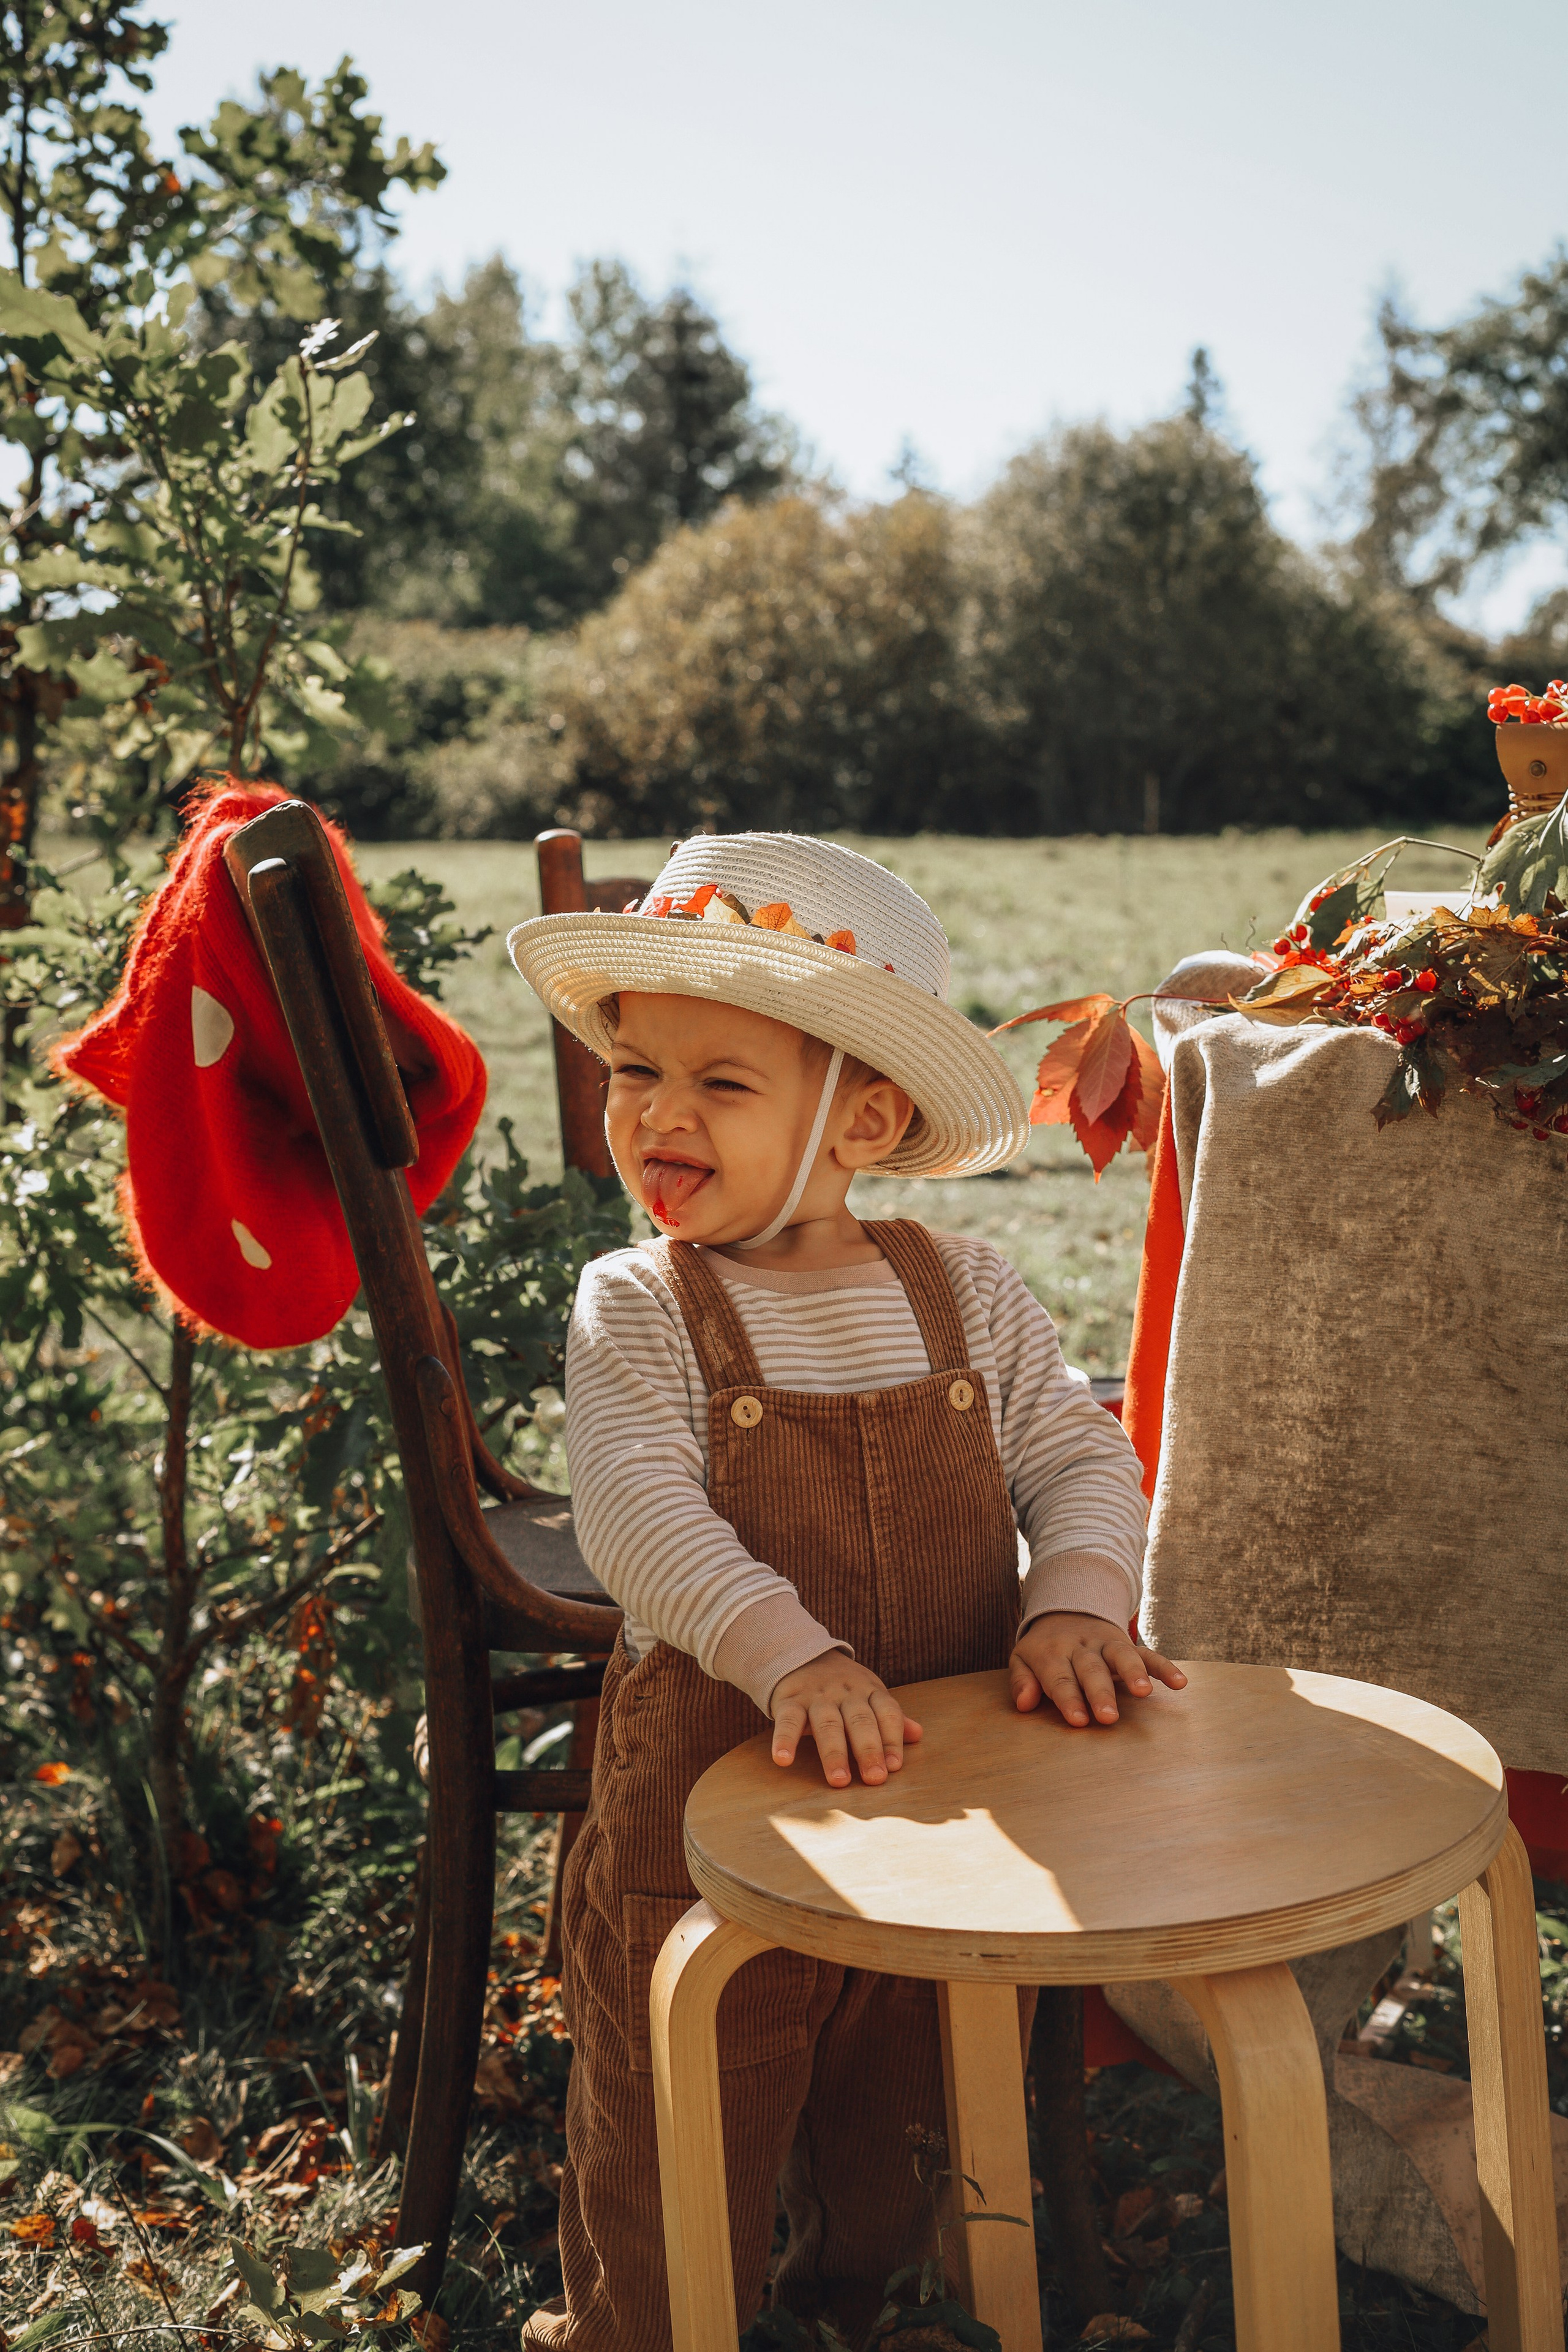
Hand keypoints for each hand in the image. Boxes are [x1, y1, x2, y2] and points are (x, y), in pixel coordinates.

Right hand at [770, 1650, 922, 1788]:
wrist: (800, 1655)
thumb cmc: (842, 1687)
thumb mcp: (869, 1694)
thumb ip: (890, 1717)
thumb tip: (918, 1735)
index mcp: (869, 1690)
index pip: (886, 1713)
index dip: (892, 1739)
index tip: (895, 1766)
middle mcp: (845, 1693)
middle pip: (860, 1721)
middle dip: (868, 1750)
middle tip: (875, 1779)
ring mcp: (817, 1696)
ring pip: (827, 1724)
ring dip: (834, 1753)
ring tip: (839, 1780)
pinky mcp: (789, 1700)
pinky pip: (788, 1721)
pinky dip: (785, 1740)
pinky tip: (783, 1760)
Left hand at [1010, 1611, 1186, 1728]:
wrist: (1066, 1609)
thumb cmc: (1043, 1648)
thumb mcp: (1023, 1659)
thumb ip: (1021, 1681)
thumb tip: (1024, 1704)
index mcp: (1052, 1652)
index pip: (1060, 1678)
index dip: (1069, 1699)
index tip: (1079, 1720)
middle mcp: (1081, 1647)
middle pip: (1091, 1669)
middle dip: (1100, 1693)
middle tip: (1108, 1717)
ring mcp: (1106, 1644)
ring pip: (1121, 1655)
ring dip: (1134, 1672)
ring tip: (1144, 1692)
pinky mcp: (1126, 1643)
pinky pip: (1147, 1653)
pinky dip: (1164, 1666)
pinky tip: (1179, 1682)